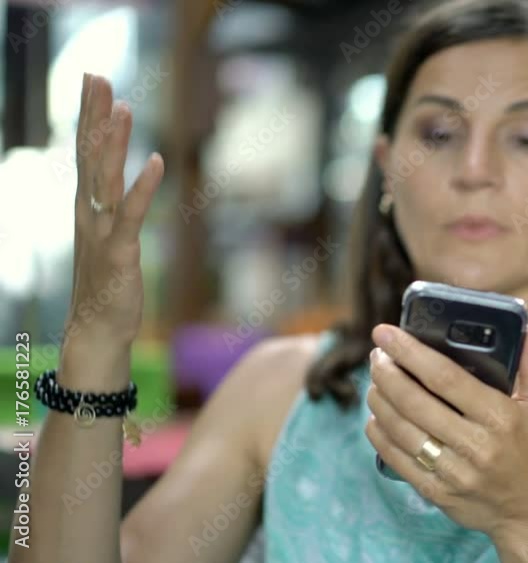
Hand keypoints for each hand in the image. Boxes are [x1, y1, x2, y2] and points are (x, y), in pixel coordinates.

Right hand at [64, 74, 163, 352]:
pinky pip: (132, 214)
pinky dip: (143, 188)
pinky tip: (157, 162)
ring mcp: (102, 231)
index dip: (88, 115)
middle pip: (89, 155)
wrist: (97, 328)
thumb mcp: (106, 235)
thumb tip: (116, 179)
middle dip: (93, 115)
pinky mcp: (119, 251)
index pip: (84, 151)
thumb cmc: (105, 282)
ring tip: (122, 107)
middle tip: (96, 76)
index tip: (92, 80)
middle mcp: (89, 212)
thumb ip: (110, 205)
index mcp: (87, 206)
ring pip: (105, 179)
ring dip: (114, 143)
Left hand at [365, 322, 527, 537]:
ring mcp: (453, 473)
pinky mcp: (437, 493)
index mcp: (500, 417)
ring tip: (375, 381)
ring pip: (401, 430)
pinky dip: (380, 435)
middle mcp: (475, 446)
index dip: (411, 352)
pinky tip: (376, 416)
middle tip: (377, 355)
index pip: (445, 377)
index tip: (386, 333)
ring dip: (379, 401)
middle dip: (387, 373)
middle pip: (415, 402)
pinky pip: (397, 460)